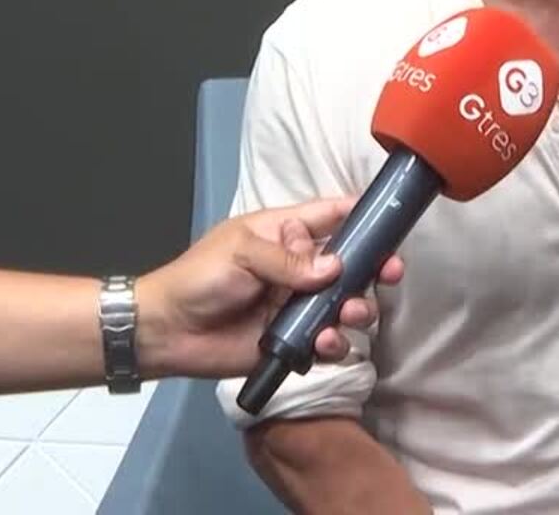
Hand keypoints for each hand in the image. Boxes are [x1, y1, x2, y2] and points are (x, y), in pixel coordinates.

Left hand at [133, 198, 404, 379]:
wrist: (167, 332)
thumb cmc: (199, 278)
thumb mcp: (240, 253)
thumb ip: (287, 259)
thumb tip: (336, 268)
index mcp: (284, 235)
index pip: (330, 216)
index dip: (361, 215)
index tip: (391, 219)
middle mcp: (299, 269)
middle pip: (351, 264)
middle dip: (375, 267)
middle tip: (390, 273)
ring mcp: (298, 307)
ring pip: (346, 304)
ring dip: (356, 308)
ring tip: (348, 315)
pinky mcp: (294, 342)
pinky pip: (327, 342)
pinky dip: (334, 343)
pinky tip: (323, 343)